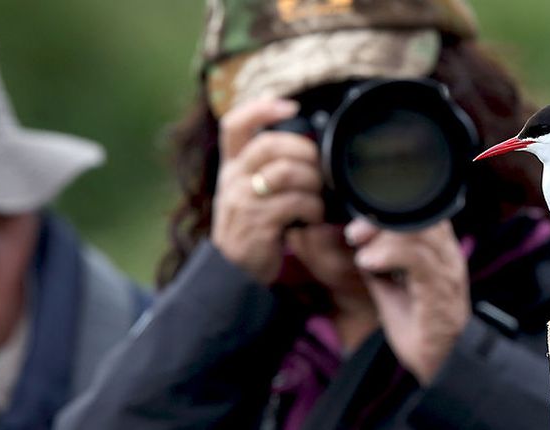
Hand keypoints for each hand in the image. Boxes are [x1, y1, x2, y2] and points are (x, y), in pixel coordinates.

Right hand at [211, 98, 323, 283]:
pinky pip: (294, 203)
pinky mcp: (257, 223)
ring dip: (312, 182)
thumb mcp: (250, 190)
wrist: (234, 271)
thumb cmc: (252, 226)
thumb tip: (303, 138)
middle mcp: (232, 179)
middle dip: (303, 151)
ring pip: (285, 173)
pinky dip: (312, 208)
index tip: (290, 106)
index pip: (234, 124)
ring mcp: (242, 201)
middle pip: (268, 145)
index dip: (261, 109)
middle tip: (318, 166)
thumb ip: (266, 165)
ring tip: (317, 196)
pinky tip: (313, 216)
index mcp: (231, 166)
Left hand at [344, 218, 469, 383]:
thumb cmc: (417, 325)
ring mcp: (447, 274)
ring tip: (360, 249)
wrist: (438, 363)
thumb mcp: (392, 286)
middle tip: (356, 232)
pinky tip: (370, 263)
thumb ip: (381, 262)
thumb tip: (359, 243)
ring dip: (383, 236)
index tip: (360, 221)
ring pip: (420, 234)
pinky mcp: (441, 294)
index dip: (392, 208)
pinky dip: (391, 255)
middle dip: (384, 218)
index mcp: (440, 251)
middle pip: (423, 216)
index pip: (424, 211)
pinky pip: (419, 262)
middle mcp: (449, 257)